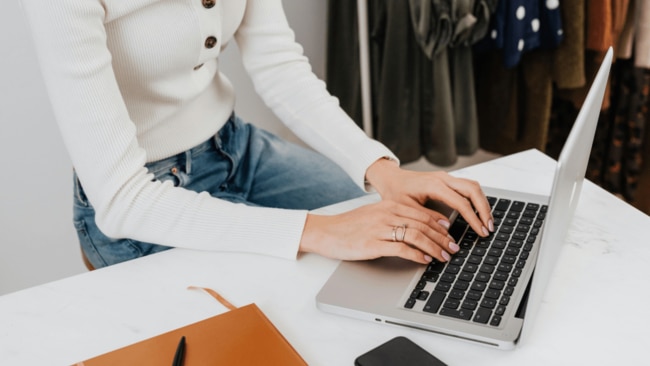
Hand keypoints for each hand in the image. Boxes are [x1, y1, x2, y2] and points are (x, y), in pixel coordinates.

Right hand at [300, 200, 458, 263]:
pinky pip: (402, 248)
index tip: (451, 233)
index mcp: (389, 205)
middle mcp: (387, 213)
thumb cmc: (348, 226)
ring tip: (444, 256)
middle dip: (443, 238)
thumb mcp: (374, 215)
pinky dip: (417, 255)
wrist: (325, 232)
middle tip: (454, 248)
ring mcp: (381, 228)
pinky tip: (425, 260)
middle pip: (424, 224)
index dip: (440, 224)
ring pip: (417, 236)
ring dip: (435, 247)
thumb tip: (415, 228)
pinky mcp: (374, 243)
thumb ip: (394, 218)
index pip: (422, 213)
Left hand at [365, 158, 493, 238]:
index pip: (461, 202)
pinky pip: (467, 187)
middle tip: (489, 227)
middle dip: (484, 209)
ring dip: (482, 203)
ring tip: (487, 222)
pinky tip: (478, 212)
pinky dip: (476, 199)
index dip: (473, 218)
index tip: (481, 231)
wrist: (391, 178)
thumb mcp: (407, 209)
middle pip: (473, 189)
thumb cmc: (395, 192)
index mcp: (434, 185)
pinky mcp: (447, 180)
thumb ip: (427, 218)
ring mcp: (446, 177)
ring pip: (473, 186)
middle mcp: (443, 178)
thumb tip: (446, 229)